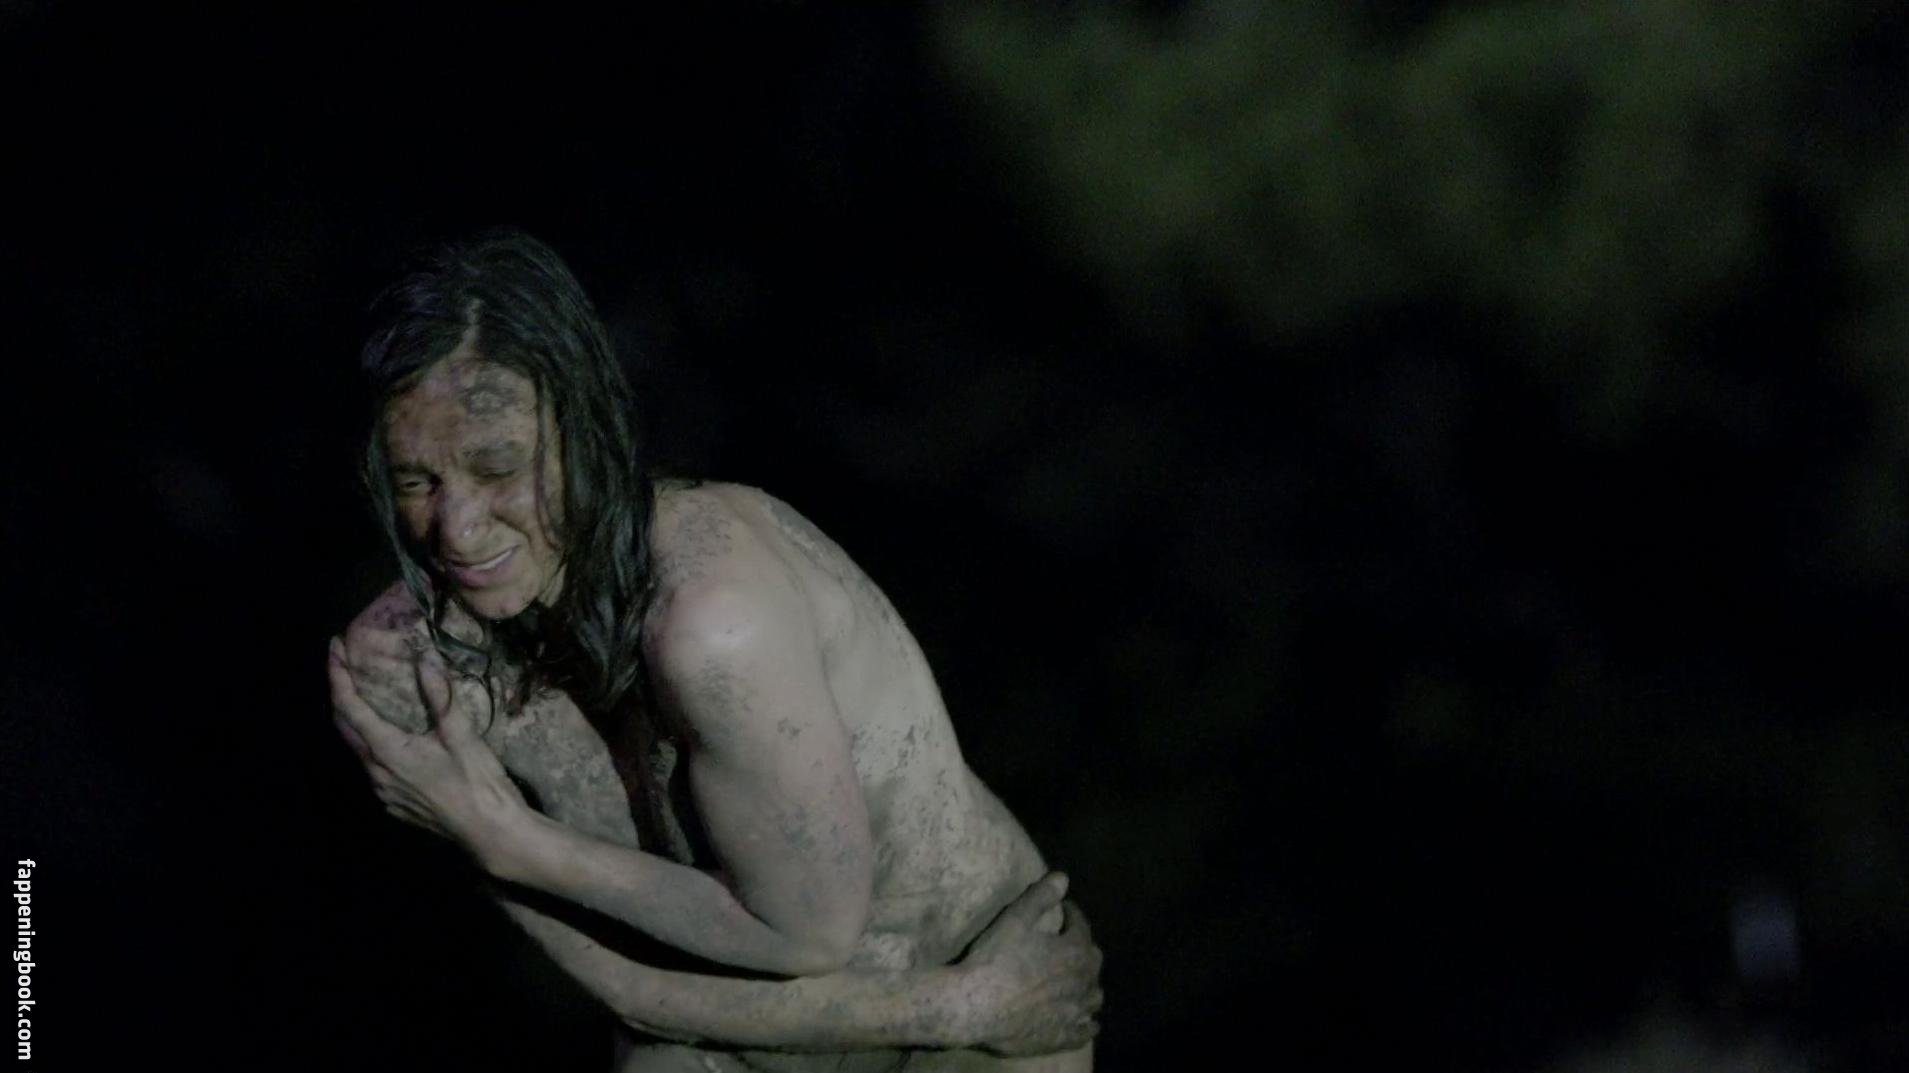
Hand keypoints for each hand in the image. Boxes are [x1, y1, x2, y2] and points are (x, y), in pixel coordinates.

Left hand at [329, 637, 528, 865]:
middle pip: (344, 728)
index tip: (334, 648)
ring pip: (357, 750)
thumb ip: (440, 696)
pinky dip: (370, 744)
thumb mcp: (462, 735)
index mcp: (388, 752)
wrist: (490, 832)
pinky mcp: (395, 804)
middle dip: (339, 695)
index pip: (351, 708)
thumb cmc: (478, 782)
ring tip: (361, 696)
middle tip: (342, 666)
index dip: (339, 676)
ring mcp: (384, 792)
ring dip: (354, 721)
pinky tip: (387, 738)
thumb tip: (426, 658)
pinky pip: (372, 768)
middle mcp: (377, 773)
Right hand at [955, 871, 1103, 1056]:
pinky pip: (1086, 1030)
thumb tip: (1063, 877)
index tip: (1065, 911)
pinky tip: (1083, 1020)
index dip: (1073, 916)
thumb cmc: (994, 959)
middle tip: (1068, 945)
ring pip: (1094, 997)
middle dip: (1083, 949)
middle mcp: (1082, 982)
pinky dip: (1087, 1023)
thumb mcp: (1016, 919)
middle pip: (1092, 961)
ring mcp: (1074, 1012)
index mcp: (1074, 951)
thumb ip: (1041, 897)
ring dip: (1088, 985)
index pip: (1081, 927)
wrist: (974, 1006)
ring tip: (1076, 982)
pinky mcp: (1063, 1037)